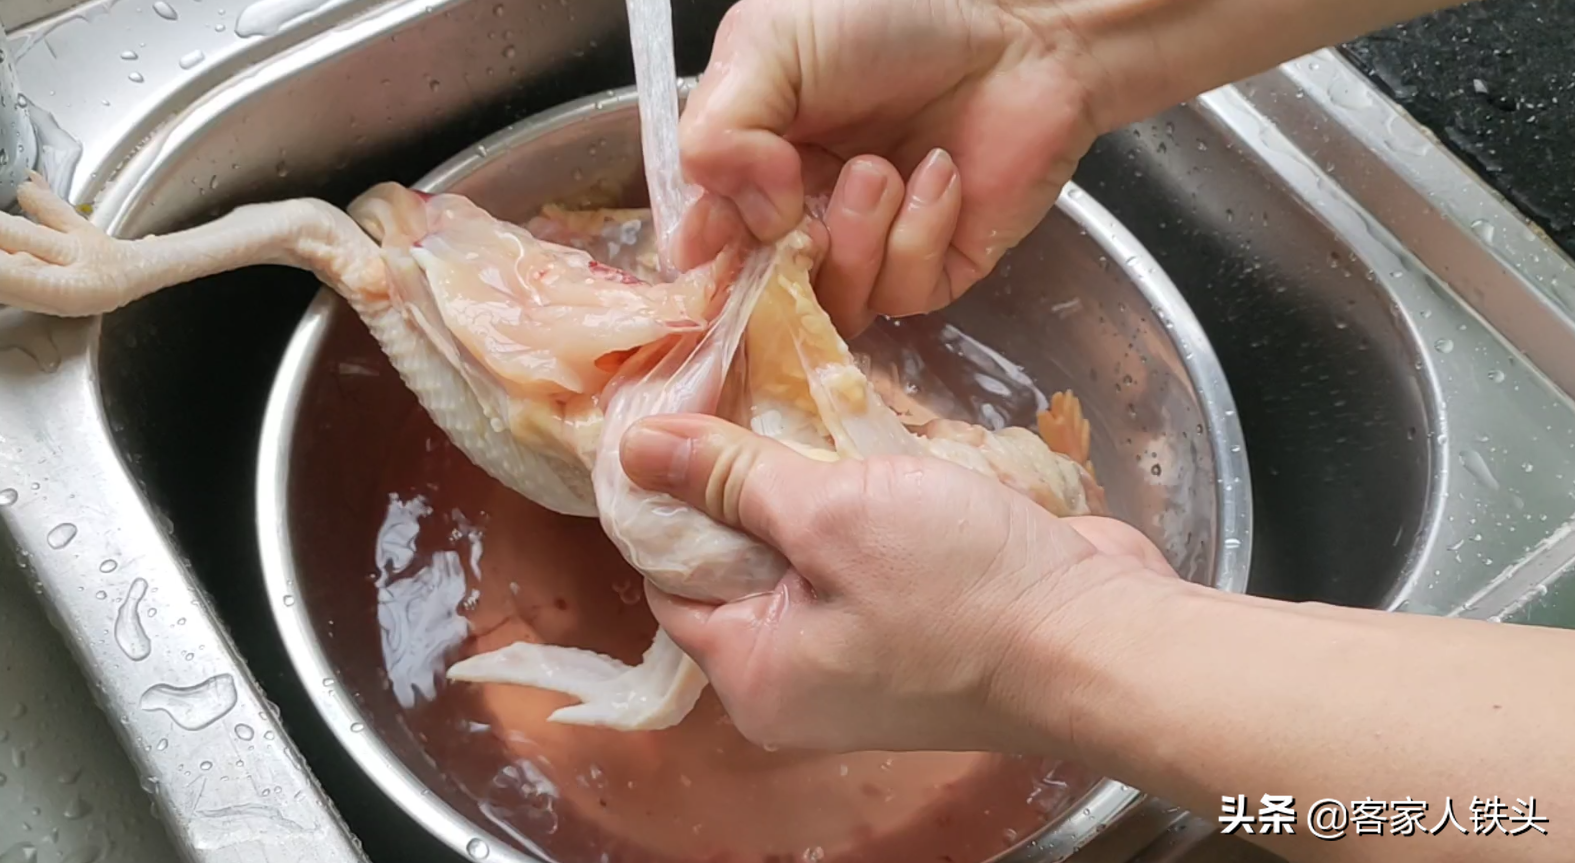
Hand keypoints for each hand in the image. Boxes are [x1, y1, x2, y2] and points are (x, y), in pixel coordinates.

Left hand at [616, 412, 1178, 753]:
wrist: (1105, 641)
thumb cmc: (965, 592)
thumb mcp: (830, 515)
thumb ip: (730, 478)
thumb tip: (637, 449)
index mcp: (756, 675)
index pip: (668, 578)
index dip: (666, 497)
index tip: (680, 417)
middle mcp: (801, 681)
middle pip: (737, 565)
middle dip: (746, 482)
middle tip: (750, 395)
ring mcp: (865, 659)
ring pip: (807, 554)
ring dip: (813, 486)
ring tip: (813, 409)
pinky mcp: (921, 628)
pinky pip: (867, 559)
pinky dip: (867, 507)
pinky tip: (874, 449)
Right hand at [671, 0, 1099, 335]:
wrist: (1012, 24)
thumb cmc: (891, 16)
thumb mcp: (770, 44)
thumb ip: (718, 129)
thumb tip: (728, 218)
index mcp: (750, 165)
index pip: (705, 245)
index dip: (706, 257)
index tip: (714, 240)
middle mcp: (803, 215)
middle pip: (763, 295)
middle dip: (776, 261)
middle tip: (796, 212)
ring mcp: (870, 247)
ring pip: (832, 304)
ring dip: (852, 238)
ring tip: (879, 170)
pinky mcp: (935, 268)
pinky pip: (903, 292)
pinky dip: (917, 230)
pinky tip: (937, 171)